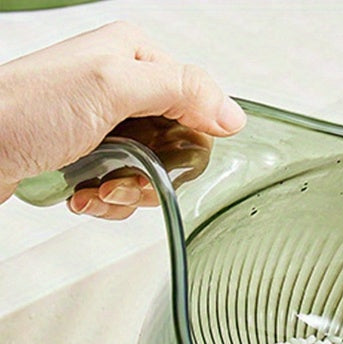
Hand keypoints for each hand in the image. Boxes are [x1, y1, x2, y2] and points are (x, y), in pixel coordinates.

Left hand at [0, 21, 245, 216]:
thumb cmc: (23, 111)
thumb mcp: (109, 86)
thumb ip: (178, 90)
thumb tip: (233, 113)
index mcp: (136, 57)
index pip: (198, 106)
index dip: (188, 143)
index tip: (166, 160)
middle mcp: (126, 88)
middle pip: (179, 146)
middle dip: (154, 175)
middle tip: (124, 176)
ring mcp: (111, 125)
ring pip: (156, 174)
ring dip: (128, 191)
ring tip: (96, 186)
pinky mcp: (96, 156)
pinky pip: (129, 188)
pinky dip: (110, 199)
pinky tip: (85, 193)